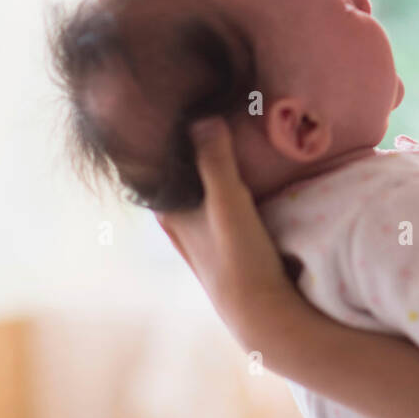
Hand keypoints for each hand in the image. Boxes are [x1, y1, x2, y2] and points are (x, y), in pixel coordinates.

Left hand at [154, 117, 296, 349]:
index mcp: (168, 209)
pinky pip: (215, 201)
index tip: (175, 106)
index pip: (157, 163)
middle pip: (178, 174)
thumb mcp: (227, 201)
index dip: (166, 135)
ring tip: (224, 129)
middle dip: (188, 146)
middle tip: (206, 108)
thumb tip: (202, 116)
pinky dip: (222, 182)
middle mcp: (177, 221)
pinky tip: (240, 170)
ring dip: (208, 164)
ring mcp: (198, 233)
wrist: (261, 311)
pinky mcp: (221, 241)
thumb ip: (214, 160)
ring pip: (197, 189)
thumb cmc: (238, 257)